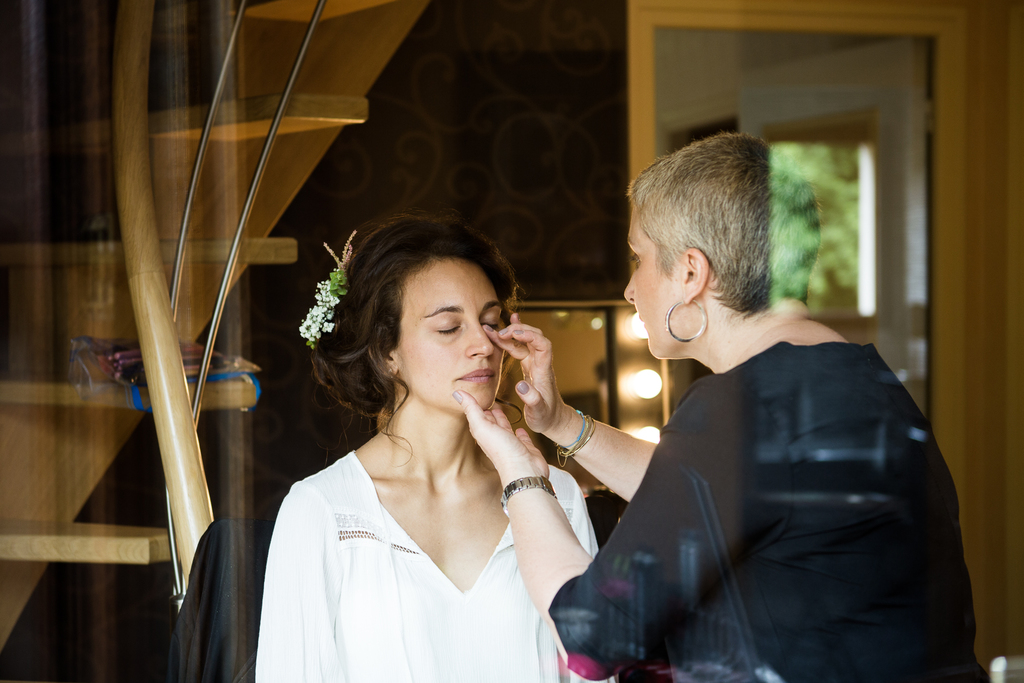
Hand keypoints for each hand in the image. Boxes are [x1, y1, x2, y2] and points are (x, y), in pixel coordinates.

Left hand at [453, 389, 548, 482]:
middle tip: (487, 401)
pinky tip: (520, 428)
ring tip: (500, 410)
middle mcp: (496, 438)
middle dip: (488, 412)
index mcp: (484, 433)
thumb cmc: (503, 451)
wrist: (524, 471)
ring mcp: (511, 444)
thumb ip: (471, 409)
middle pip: (490, 422)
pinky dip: (520, 431)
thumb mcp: (483, 427)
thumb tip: (456, 392)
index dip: (475, 407)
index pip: (478, 417)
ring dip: (502, 420)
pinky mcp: (525, 448)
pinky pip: (521, 437)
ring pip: (504, 428)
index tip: (474, 395)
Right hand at [485, 313, 573, 438]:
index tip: (514, 334)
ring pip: (524, 341)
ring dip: (511, 333)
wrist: (553, 420)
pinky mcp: (528, 367)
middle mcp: (540, 363)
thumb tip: (520, 385)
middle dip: (517, 330)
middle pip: (534, 337)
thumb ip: (532, 399)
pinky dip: (513, 338)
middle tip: (499, 333)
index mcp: (543, 371)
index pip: (543, 345)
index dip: (530, 336)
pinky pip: (520, 348)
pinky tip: (507, 329)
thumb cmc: (547, 417)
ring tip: (493, 329)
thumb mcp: (539, 412)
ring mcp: (534, 364)